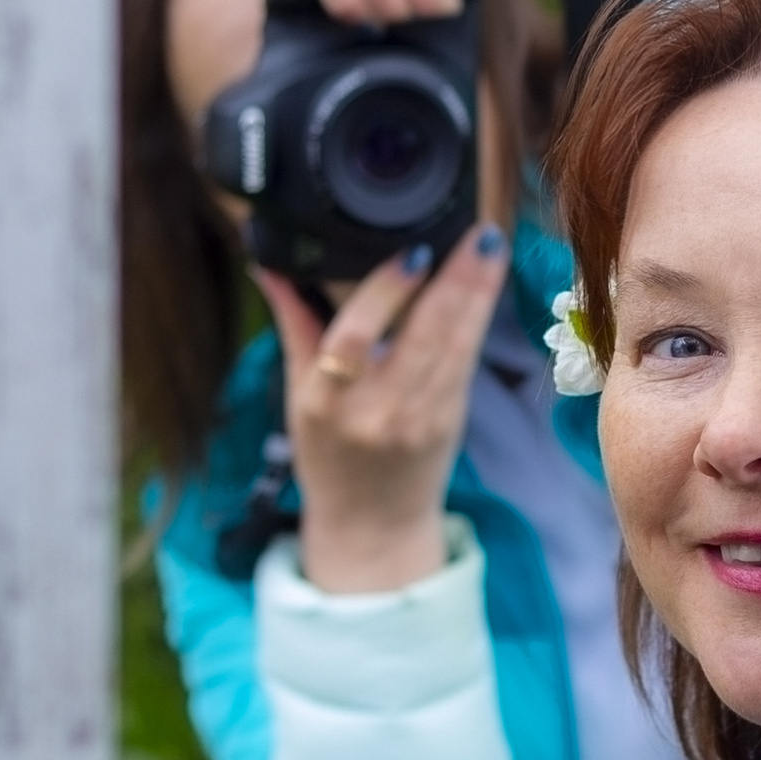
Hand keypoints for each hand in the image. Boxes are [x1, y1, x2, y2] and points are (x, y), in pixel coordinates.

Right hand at [255, 224, 509, 594]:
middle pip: (421, 338)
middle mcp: (374, 412)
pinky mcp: (450, 422)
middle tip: (478, 234)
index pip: (354, 338)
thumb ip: (292, 325)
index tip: (413, 252)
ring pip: (454, 348)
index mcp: (324, 402)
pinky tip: (489, 286)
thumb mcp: (298, 394)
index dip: (386, 293)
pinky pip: (465, 363)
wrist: (371, 525)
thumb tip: (270, 264)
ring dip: (478, 294)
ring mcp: (418, 420)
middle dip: (455, 283)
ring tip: (490, 246)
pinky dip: (479, 321)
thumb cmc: (328, 455)